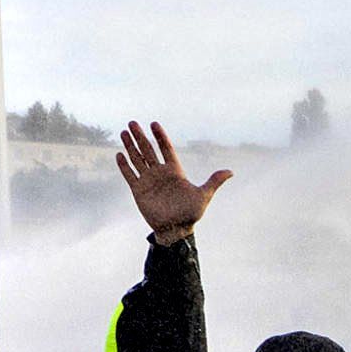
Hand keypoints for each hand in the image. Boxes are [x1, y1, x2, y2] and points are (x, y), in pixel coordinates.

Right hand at [115, 123, 230, 239]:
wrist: (176, 229)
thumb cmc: (191, 213)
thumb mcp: (204, 195)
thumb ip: (214, 182)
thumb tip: (231, 172)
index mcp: (175, 171)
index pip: (166, 149)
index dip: (160, 136)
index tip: (154, 124)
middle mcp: (160, 173)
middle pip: (148, 150)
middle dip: (140, 137)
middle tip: (132, 122)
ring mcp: (149, 180)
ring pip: (137, 159)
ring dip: (130, 146)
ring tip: (124, 132)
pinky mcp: (138, 190)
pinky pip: (129, 175)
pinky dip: (124, 165)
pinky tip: (119, 154)